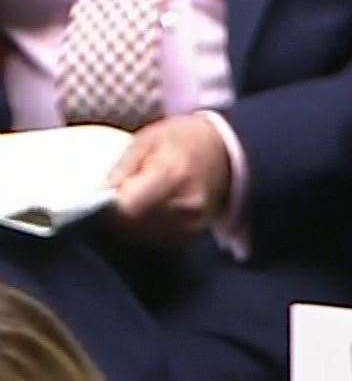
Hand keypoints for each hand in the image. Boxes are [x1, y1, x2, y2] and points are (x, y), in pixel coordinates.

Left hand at [108, 114, 233, 243]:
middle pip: (136, 225)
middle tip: (115, 200)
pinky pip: (160, 241)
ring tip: (131, 205)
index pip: (129, 208)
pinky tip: (147, 214)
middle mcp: (186, 205)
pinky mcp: (195, 233)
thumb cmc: (180, 140)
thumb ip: (123, 167)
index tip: (105, 196)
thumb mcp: (146, 140)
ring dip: (131, 226)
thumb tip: (101, 192)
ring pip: (146, 236)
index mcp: (172, 175)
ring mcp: (194, 223)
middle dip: (118, 216)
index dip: (110, 205)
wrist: (221, 152)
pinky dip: (147, 231)